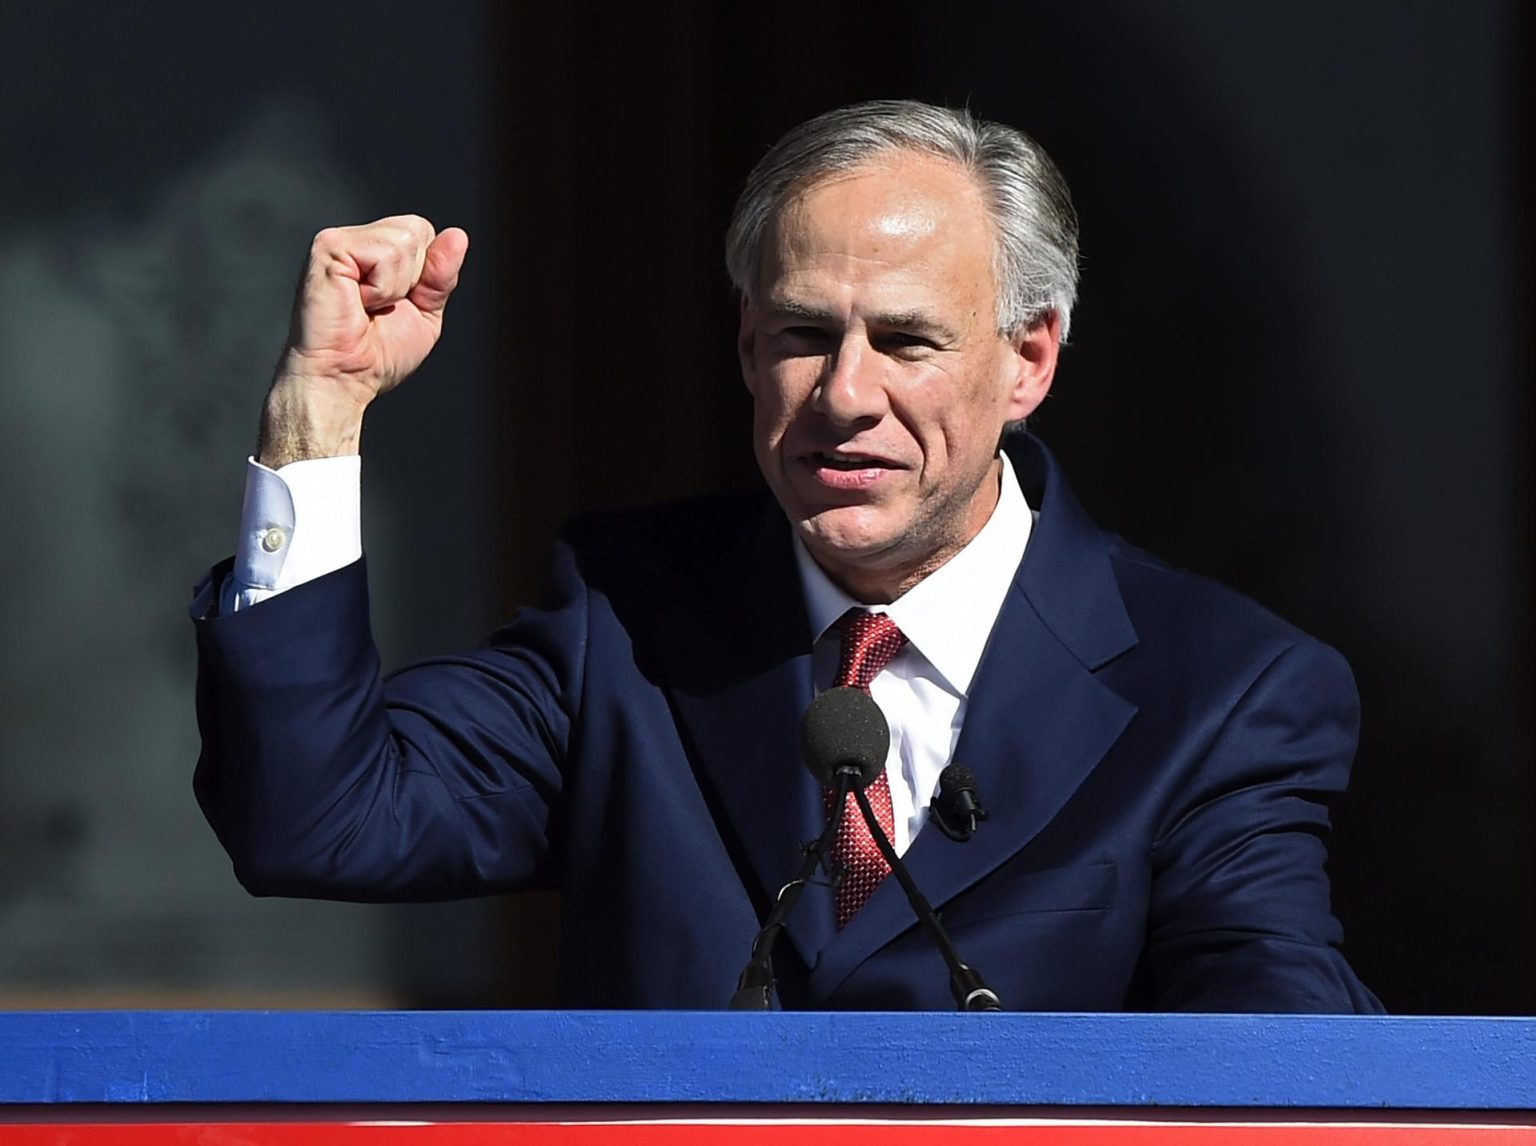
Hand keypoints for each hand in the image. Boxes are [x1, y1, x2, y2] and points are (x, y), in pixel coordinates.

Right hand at [258, 216, 469, 466]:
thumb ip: (441, 274)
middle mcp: (356, 240)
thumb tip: (458, 235)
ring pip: (405, 240)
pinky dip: (383, 288)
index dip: (426, 271)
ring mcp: (340, 240)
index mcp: (375, 251)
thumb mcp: (424, 312)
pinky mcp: (329, 247)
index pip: (422, 231)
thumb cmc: (376, 355)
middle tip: (381, 307)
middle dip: (414, 277)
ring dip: (396, 287)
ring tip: (367, 306)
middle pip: (417, 228)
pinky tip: (358, 302)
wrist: (344, 378)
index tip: (400, 304)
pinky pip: (385, 254)